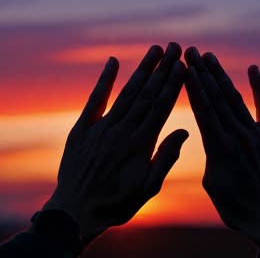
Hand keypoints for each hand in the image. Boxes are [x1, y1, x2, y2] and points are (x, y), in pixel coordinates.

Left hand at [43, 43, 187, 244]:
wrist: (75, 212)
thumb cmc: (116, 204)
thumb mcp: (148, 189)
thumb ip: (165, 158)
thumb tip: (183, 132)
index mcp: (140, 145)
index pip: (161, 107)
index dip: (173, 84)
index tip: (183, 65)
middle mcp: (122, 131)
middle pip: (146, 94)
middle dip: (162, 69)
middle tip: (174, 47)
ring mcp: (101, 128)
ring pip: (126, 93)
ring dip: (142, 70)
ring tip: (154, 50)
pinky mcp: (83, 129)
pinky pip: (95, 100)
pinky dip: (104, 80)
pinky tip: (113, 62)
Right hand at [184, 47, 259, 245]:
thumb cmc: (237, 206)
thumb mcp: (211, 183)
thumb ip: (209, 155)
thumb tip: (208, 136)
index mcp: (219, 148)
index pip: (203, 109)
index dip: (193, 85)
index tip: (184, 67)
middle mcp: (237, 135)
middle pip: (216, 97)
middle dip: (202, 73)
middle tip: (191, 52)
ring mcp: (257, 134)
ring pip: (235, 98)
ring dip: (221, 76)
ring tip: (209, 57)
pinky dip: (259, 87)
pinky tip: (252, 69)